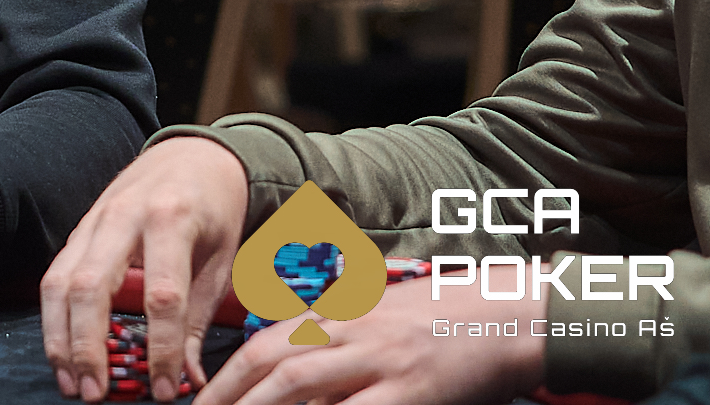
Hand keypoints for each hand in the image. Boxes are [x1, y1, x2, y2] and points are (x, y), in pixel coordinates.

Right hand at [41, 137, 248, 401]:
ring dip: (60, 338)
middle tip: (97, 394)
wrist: (192, 155)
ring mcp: (93, 221)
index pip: (162, 294)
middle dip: (89, 346)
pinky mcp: (77, 230)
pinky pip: (54, 276)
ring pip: (59, 282)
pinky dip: (53, 319)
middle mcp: (124, 216)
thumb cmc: (214, 209)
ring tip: (71, 383)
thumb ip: (200, 319)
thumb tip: (187, 379)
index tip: (165, 389)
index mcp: (172, 218)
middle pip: (92, 286)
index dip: (161, 348)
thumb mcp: (222, 259)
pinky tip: (61, 353)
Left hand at [195, 275, 543, 404]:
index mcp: (340, 317)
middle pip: (275, 368)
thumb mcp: (378, 314)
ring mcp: (382, 364)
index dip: (228, 375)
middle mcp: (353, 336)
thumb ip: (334, 335)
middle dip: (231, 398)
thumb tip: (288, 366)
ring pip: (305, 390)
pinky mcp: (413, 393)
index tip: (201, 401)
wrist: (509, 314)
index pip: (266, 345)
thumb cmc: (442, 318)